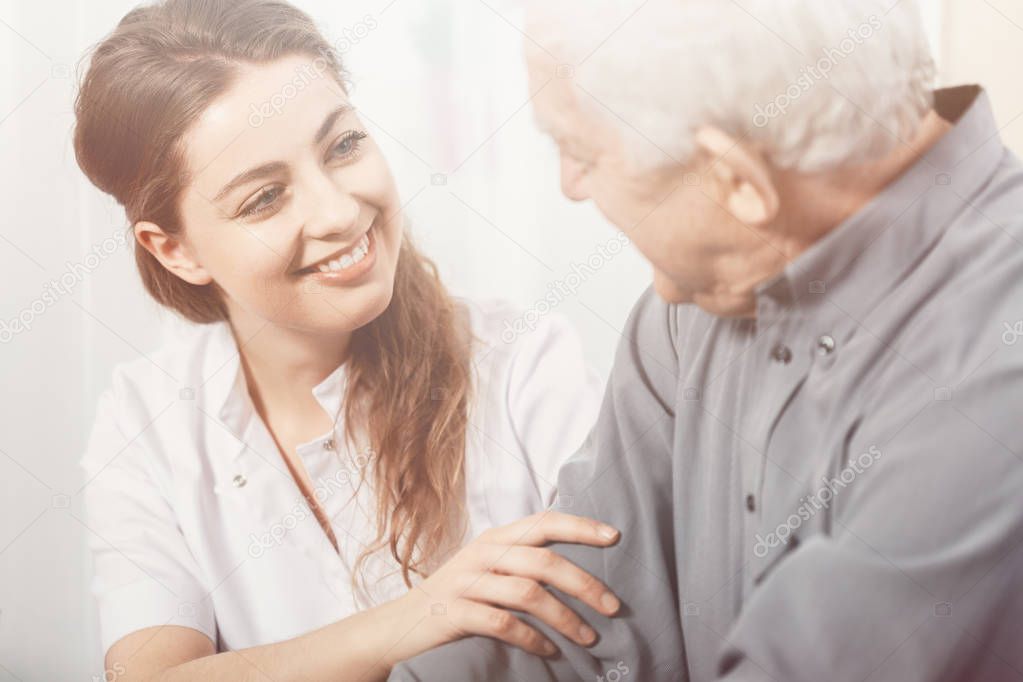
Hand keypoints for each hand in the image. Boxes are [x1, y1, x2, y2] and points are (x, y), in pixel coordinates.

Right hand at [389, 511, 621, 662]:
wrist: (400, 626)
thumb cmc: (456, 597)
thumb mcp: (487, 568)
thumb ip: (521, 561)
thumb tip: (579, 569)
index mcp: (495, 538)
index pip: (543, 522)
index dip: (580, 526)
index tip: (614, 536)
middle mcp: (482, 554)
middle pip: (544, 561)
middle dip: (584, 583)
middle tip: (613, 607)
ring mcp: (467, 582)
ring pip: (528, 594)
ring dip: (565, 618)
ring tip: (588, 637)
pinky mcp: (455, 613)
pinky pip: (503, 624)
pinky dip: (533, 638)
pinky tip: (550, 651)